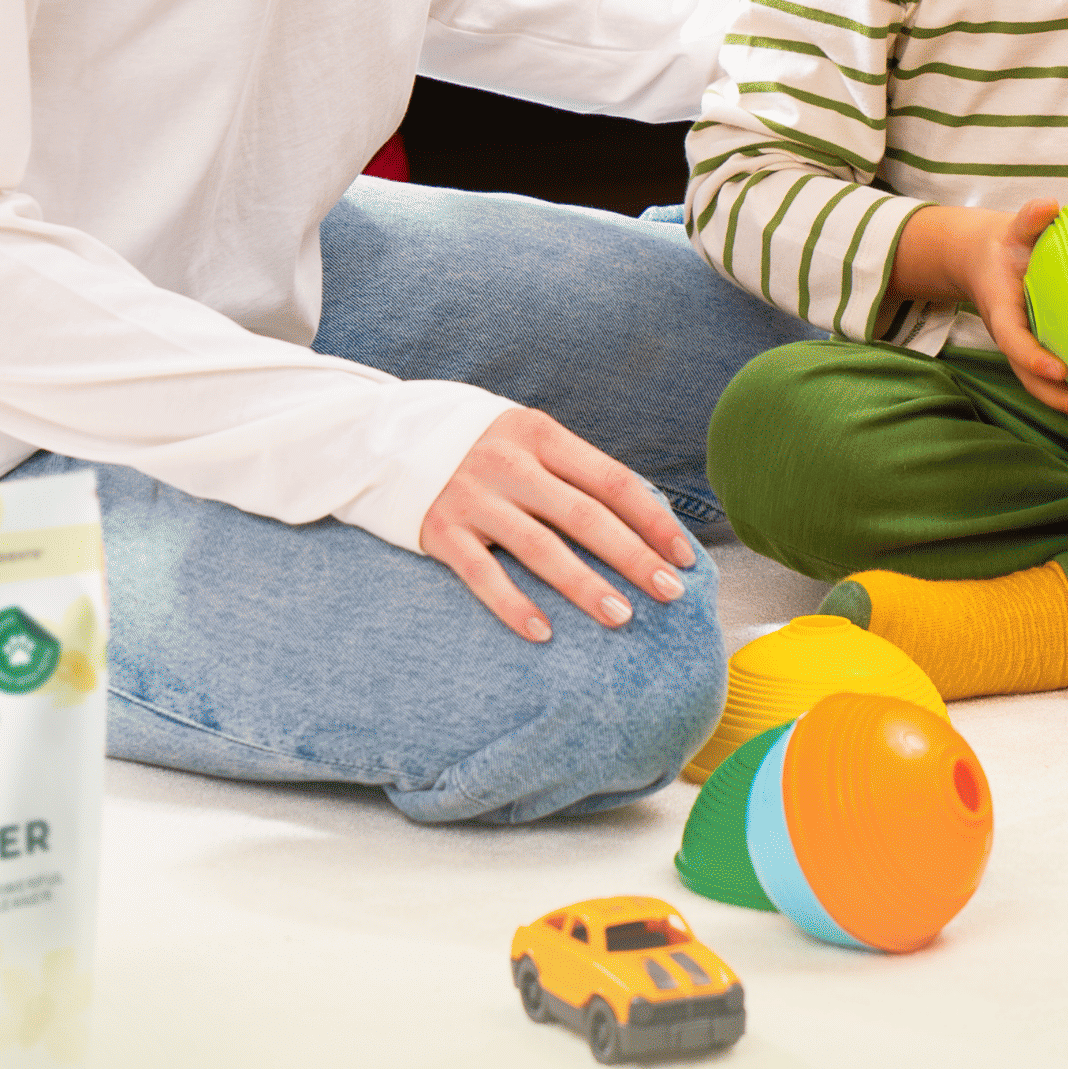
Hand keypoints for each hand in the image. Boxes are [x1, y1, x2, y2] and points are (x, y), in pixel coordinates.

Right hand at [419, 408, 696, 639]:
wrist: (383, 438)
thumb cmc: (480, 447)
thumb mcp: (528, 440)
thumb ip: (575, 472)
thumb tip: (646, 518)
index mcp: (541, 436)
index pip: (612, 481)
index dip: (652, 520)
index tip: (684, 557)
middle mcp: (508, 464)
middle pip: (585, 516)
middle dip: (633, 557)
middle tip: (670, 593)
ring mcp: (472, 498)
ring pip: (540, 549)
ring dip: (584, 585)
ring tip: (621, 617)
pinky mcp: (440, 530)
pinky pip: (483, 575)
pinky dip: (513, 605)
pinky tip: (543, 633)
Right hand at [889, 199, 1067, 417]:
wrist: (987, 262)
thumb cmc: (1006, 245)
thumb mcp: (1012, 229)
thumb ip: (1028, 219)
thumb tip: (1049, 205)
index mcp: (1002, 313)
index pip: (1013, 341)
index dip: (1032, 359)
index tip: (1058, 370)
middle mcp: (1015, 339)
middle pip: (1034, 381)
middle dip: (1065, 400)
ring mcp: (1028, 350)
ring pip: (1050, 388)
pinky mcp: (1044, 352)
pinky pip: (1064, 379)